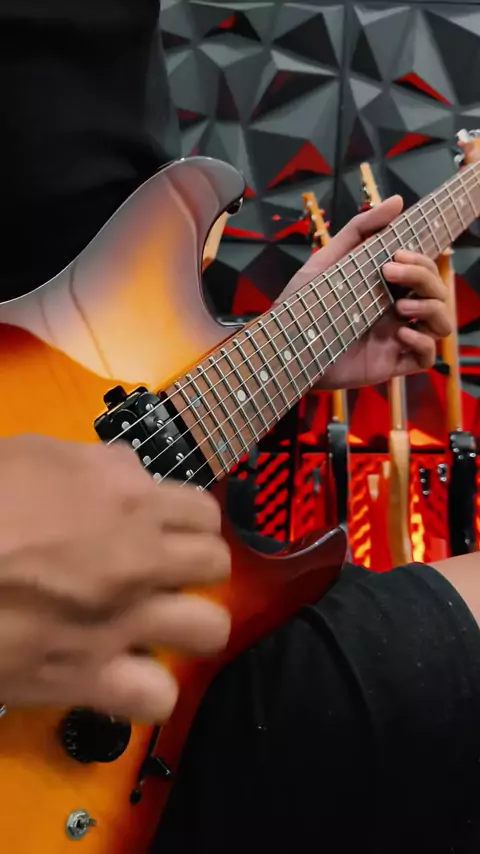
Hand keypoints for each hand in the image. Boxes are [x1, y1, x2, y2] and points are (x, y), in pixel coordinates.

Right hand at [0, 435, 229, 720]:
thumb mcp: (39, 453)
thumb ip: (99, 466)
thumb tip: (130, 479)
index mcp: (128, 498)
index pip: (202, 511)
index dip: (187, 521)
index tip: (166, 530)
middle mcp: (140, 558)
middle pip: (215, 565)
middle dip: (193, 567)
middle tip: (160, 573)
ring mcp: (121, 620)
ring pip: (209, 629)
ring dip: (186, 624)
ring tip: (155, 624)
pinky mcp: (88, 676)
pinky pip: (156, 697)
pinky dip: (145, 688)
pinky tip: (122, 674)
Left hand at [278, 196, 451, 388]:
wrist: (283, 346)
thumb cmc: (301, 304)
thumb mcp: (328, 261)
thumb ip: (360, 230)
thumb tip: (398, 201)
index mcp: (385, 287)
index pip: (424, 270)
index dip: (422, 260)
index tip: (397, 255)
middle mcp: (395, 310)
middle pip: (436, 291)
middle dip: (423, 277)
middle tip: (389, 274)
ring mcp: (395, 338)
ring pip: (441, 323)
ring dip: (431, 309)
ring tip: (400, 307)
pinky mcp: (390, 363)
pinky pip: (426, 356)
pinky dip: (423, 343)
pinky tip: (400, 333)